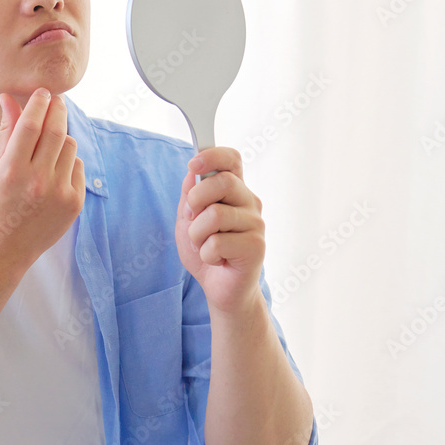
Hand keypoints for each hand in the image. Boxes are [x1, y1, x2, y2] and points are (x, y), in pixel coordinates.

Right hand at [0, 88, 85, 268]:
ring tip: (49, 144)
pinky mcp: (74, 203)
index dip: (39, 103)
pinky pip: (77, 166)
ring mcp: (59, 193)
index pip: (30, 125)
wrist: (5, 246)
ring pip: (70, 146)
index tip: (43, 92)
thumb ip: (6, 131)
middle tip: (56, 101)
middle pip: (56, 131)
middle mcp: (37, 181)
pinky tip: (53, 171)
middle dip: (57, 110)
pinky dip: (67, 162)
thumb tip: (9, 98)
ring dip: (62, 137)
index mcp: (12, 170)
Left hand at [174, 147, 265, 314]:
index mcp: (234, 190)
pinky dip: (206, 254)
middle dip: (196, 199)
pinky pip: (217, 243)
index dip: (213, 155)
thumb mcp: (187, 220)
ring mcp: (256, 223)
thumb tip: (193, 172)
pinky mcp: (256, 246)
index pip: (232, 159)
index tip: (194, 163)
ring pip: (215, 215)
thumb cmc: (205, 251)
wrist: (220, 288)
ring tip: (203, 245)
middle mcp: (249, 201)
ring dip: (197, 234)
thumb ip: (189, 195)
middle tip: (191, 218)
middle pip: (223, 182)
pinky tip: (216, 260)